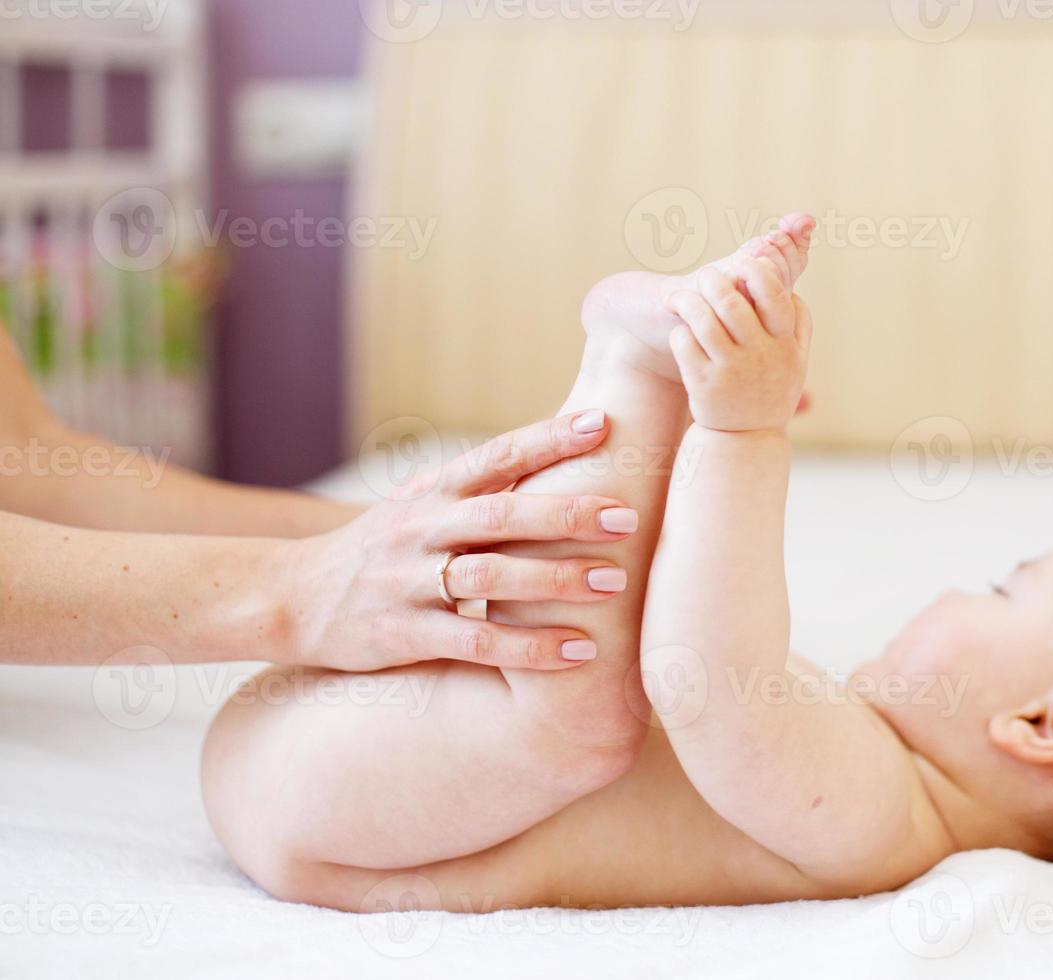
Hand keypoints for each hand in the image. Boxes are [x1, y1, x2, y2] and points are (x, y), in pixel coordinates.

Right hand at [282, 411, 637, 671]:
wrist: (290, 599)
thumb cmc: (378, 550)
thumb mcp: (419, 506)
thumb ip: (480, 490)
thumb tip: (557, 456)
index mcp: (432, 492)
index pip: (496, 455)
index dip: (548, 439)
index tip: (602, 423)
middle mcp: (423, 530)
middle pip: (501, 515)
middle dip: (567, 514)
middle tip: (628, 516)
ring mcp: (411, 582)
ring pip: (491, 579)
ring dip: (556, 581)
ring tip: (614, 583)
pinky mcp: (405, 634)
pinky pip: (475, 643)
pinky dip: (528, 649)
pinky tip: (576, 653)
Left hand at [665, 257, 812, 432]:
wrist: (746, 439)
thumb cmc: (772, 391)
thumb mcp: (798, 361)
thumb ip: (800, 322)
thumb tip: (791, 286)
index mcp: (783, 345)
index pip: (773, 295)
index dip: (756, 270)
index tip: (744, 263)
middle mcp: (758, 356)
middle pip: (731, 303)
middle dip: (713, 279)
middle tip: (705, 276)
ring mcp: (728, 371)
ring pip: (702, 320)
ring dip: (687, 301)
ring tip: (679, 297)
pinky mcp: (702, 384)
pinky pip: (683, 345)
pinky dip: (679, 331)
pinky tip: (681, 331)